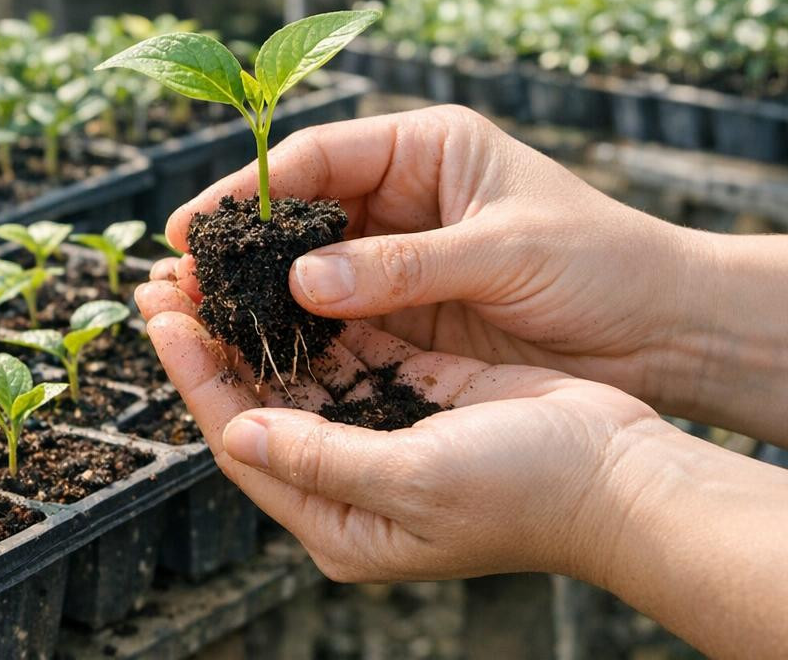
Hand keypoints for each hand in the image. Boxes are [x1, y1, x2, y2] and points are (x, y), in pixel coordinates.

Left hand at [138, 292, 660, 582]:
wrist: (625, 478)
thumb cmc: (527, 493)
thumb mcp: (417, 481)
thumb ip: (324, 459)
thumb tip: (239, 432)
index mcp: (335, 521)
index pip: (240, 438)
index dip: (198, 376)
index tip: (162, 318)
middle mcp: (346, 479)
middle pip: (256, 399)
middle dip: (211, 339)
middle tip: (164, 279)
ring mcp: (378, 431)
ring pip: (294, 367)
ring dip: (252, 318)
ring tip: (206, 265)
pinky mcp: (413, 390)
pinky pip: (346, 344)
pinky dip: (311, 309)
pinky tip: (278, 268)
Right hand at [159, 105, 703, 414]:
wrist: (668, 332)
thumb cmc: (604, 265)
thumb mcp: (504, 252)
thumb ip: (404, 266)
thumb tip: (303, 282)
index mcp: (426, 146)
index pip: (317, 158)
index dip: (249, 189)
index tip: (195, 226)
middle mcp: (403, 193)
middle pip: (298, 211)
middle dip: (239, 243)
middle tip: (177, 278)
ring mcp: (400, 253)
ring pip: (308, 265)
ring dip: (258, 290)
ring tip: (197, 316)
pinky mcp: (407, 307)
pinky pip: (337, 313)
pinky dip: (298, 328)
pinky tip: (257, 347)